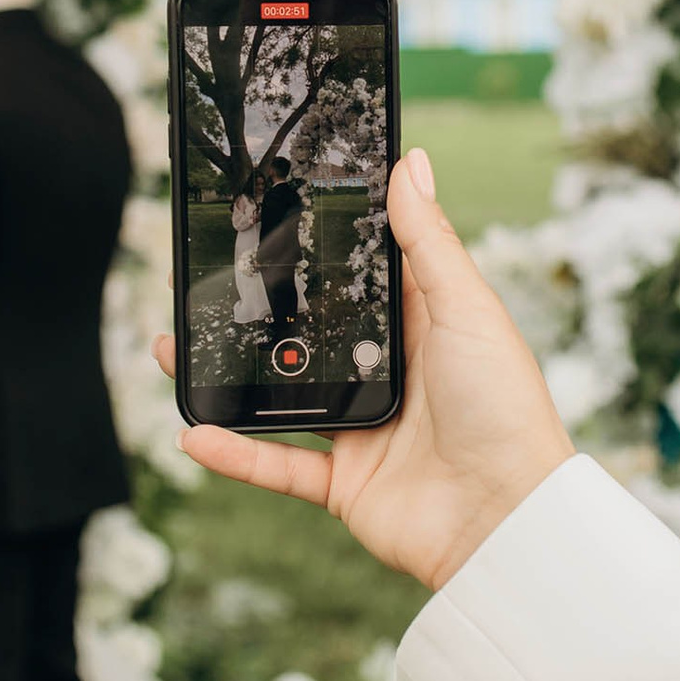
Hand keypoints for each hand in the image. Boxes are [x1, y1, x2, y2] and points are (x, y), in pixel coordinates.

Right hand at [156, 149, 574, 591]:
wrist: (509, 519)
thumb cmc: (506, 408)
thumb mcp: (468, 309)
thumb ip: (429, 240)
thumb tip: (411, 161)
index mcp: (421, 328)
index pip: (358, 276)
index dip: (314, 246)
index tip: (266, 213)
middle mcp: (387, 375)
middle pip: (306, 332)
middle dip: (252, 307)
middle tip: (198, 274)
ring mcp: (362, 430)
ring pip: (278, 393)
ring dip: (224, 372)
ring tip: (170, 345)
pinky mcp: (345, 483)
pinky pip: (277, 465)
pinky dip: (236, 454)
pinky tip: (193, 432)